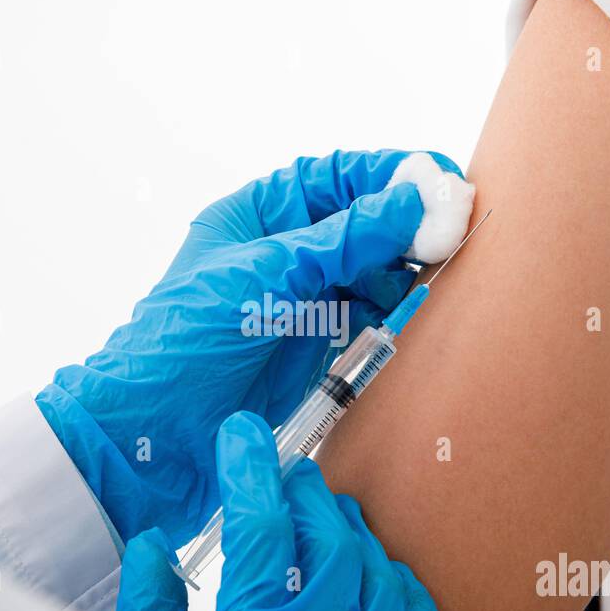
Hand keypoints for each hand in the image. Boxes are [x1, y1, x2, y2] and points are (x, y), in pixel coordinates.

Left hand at [38, 149, 463, 543]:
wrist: (156, 435)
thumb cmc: (185, 342)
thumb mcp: (266, 277)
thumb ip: (342, 240)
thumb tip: (411, 200)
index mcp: (258, 215)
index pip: (337, 178)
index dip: (389, 175)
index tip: (440, 178)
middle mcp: (284, 250)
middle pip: (364, 220)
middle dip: (409, 222)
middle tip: (454, 229)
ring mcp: (304, 299)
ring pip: (374, 269)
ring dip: (408, 267)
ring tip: (439, 267)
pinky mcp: (318, 346)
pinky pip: (371, 317)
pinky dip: (398, 310)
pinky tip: (418, 308)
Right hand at [114, 412, 446, 610]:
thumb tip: (149, 545)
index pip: (262, 529)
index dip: (251, 468)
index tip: (241, 437)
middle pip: (329, 540)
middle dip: (303, 492)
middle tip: (282, 472)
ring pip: (380, 576)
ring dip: (352, 533)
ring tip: (326, 514)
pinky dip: (405, 593)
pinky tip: (384, 579)